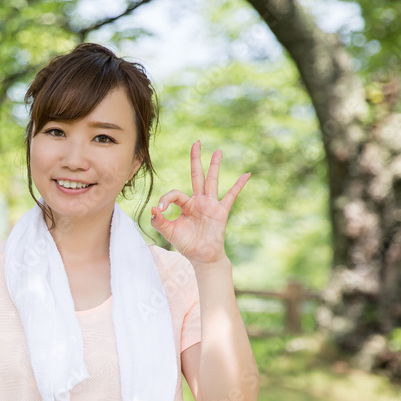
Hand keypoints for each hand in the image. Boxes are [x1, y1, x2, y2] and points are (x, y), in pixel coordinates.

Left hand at [150, 141, 249, 266]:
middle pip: (197, 175)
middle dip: (196, 159)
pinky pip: (231, 196)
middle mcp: (199, 201)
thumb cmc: (186, 243)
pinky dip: (238, 185)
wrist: (202, 257)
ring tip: (218, 151)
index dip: (165, 199)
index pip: (175, 193)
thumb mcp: (168, 231)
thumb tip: (153, 208)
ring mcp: (211, 204)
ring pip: (212, 181)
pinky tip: (246, 174)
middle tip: (196, 143)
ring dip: (214, 166)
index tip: (160, 210)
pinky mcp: (221, 211)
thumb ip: (158, 220)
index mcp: (186, 204)